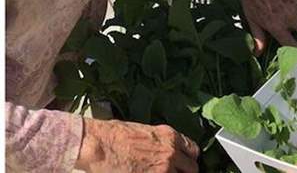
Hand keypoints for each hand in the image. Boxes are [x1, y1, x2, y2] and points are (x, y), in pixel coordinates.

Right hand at [75, 118, 198, 172]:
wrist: (99, 144)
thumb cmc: (115, 135)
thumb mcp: (146, 131)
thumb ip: (161, 142)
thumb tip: (162, 150)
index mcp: (170, 137)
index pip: (194, 151)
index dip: (188, 159)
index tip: (184, 164)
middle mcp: (171, 152)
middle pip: (192, 169)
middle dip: (184, 172)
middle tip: (174, 172)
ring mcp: (162, 169)